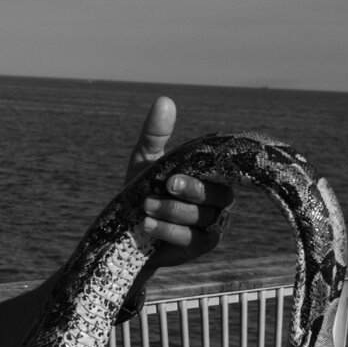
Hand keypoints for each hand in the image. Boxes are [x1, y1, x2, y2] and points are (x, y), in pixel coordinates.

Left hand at [126, 95, 233, 266]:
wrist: (125, 232)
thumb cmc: (141, 190)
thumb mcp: (145, 162)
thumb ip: (155, 135)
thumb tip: (165, 100)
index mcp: (209, 176)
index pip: (221, 168)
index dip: (210, 167)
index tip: (185, 166)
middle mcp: (217, 199)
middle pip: (219, 194)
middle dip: (193, 189)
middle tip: (167, 184)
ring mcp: (211, 224)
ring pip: (204, 216)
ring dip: (174, 210)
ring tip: (146, 205)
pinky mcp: (200, 246)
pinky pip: (193, 238)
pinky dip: (170, 230)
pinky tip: (149, 224)